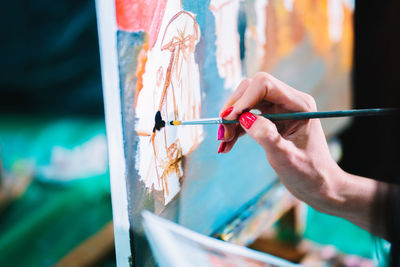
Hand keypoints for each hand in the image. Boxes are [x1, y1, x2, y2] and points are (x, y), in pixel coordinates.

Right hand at [218, 72, 342, 210]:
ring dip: (231, 120)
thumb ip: (267, 136)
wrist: (318, 185)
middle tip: (223, 133)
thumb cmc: (309, 173)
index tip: (229, 120)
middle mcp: (288, 101)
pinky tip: (227, 146)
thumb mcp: (287, 158)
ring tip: (223, 143)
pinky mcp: (271, 120)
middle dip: (233, 109)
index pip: (264, 84)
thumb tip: (244, 118)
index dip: (243, 99)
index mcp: (299, 104)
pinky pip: (247, 116)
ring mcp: (279, 109)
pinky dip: (235, 129)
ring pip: (246, 102)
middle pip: (251, 89)